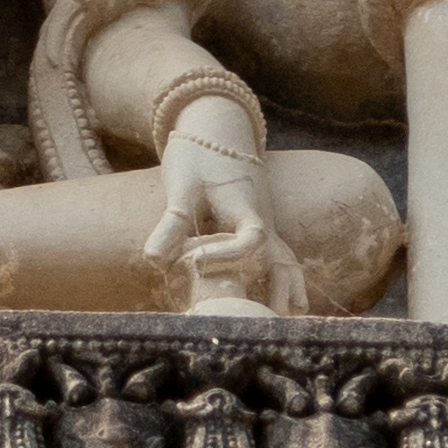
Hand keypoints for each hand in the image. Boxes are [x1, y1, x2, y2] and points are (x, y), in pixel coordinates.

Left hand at [143, 91, 301, 316]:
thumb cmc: (198, 153)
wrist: (218, 125)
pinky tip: (293, 304)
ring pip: (284, 261)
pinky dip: (287, 279)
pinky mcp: (261, 226)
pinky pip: (280, 257)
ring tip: (287, 320)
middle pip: (278, 260)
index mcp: (247, 208)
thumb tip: (154, 261)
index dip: (225, 256)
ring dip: (286, 289)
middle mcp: (263, 220)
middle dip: (275, 290)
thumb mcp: (181, 186)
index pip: (248, 241)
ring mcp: (266, 224)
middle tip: (261, 321)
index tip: (194, 261)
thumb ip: (172, 224)